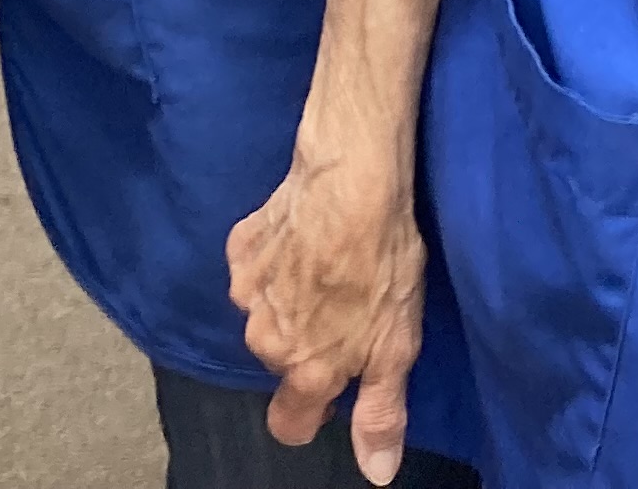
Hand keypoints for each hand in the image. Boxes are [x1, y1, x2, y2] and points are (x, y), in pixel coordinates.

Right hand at [227, 127, 428, 482]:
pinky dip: (278, 262)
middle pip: (281, 363)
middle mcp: (265, 341)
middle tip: (348, 308)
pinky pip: (256, 270)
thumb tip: (376, 473)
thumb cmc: (381, 261)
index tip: (338, 386)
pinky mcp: (240, 248)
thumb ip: (380, 413)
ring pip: (267, 316)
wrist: (350, 178)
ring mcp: (246, 292)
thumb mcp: (397, 345)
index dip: (315, 413)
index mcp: (303, 371)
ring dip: (292, 303)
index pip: (288, 425)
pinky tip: (308, 239)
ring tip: (331, 268)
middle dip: (308, 346)